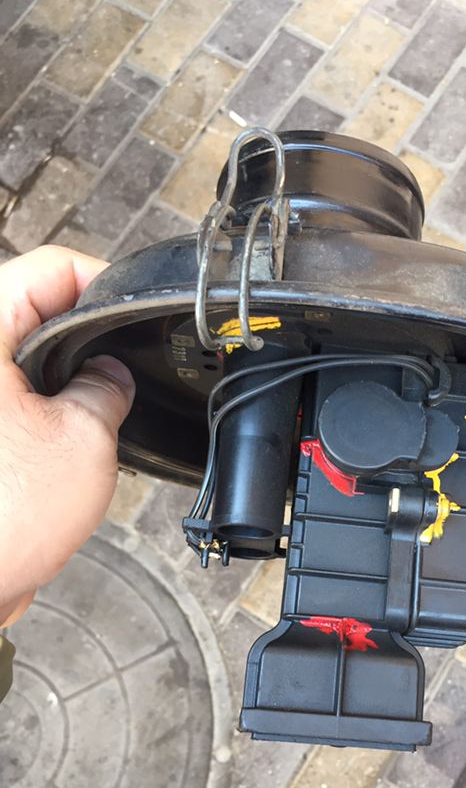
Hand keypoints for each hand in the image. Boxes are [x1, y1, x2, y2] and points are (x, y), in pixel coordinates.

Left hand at [0, 246, 134, 626]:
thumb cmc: (0, 518)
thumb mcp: (85, 439)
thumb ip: (107, 388)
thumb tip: (111, 374)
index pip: (47, 269)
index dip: (101, 284)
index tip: (131, 308)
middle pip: (32, 310)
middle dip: (85, 338)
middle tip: (120, 364)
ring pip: (22, 358)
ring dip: (61, 378)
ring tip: (93, 409)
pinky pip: (10, 399)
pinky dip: (40, 410)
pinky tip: (65, 441)